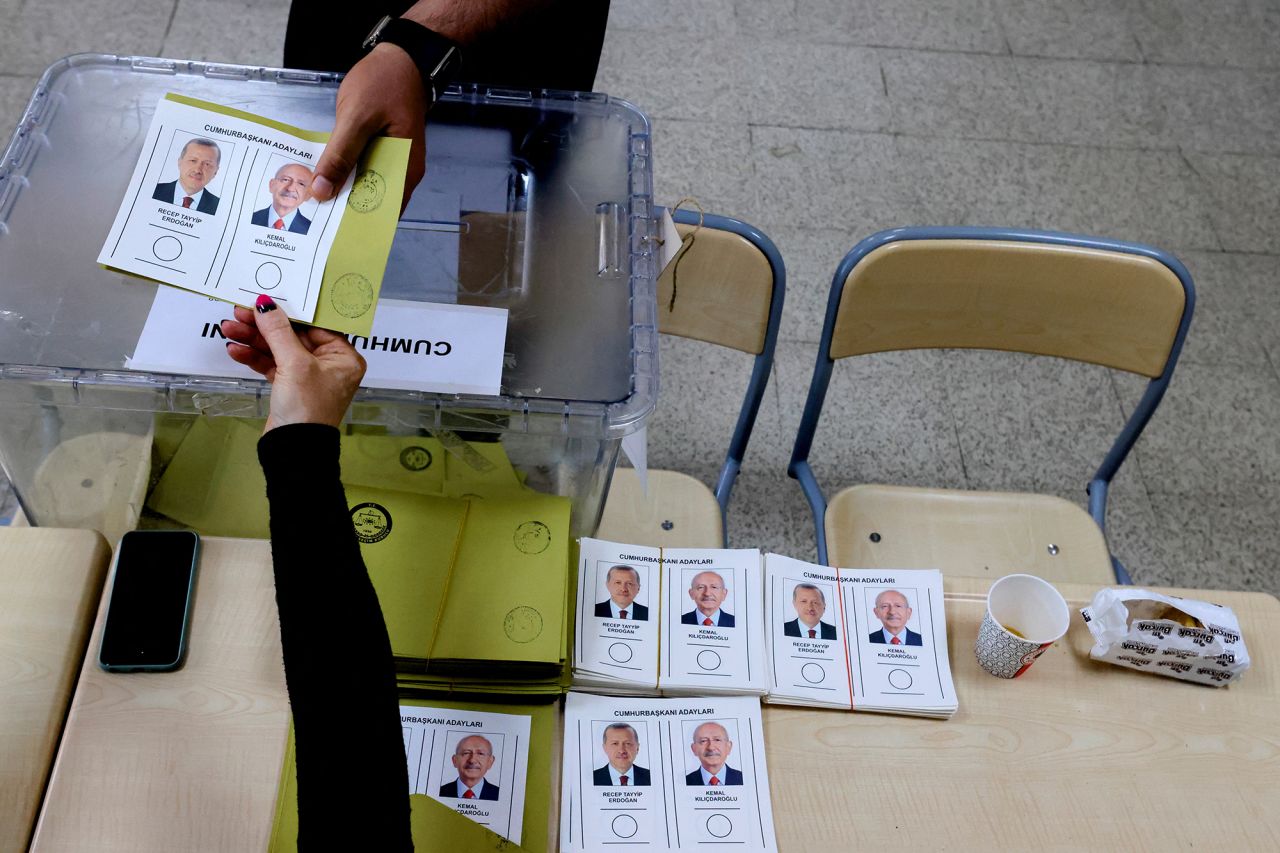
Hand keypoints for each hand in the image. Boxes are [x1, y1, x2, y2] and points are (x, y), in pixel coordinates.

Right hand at [221, 296, 366, 431]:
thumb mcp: (294, 364)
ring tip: (229, 329)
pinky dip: (254, 358)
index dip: (290, 312)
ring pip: (279, 350)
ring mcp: (309, 377)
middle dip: (264, 326)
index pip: (315, 325)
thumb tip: (266, 306)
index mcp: (344, 358)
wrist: (294, 449)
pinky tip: (236, 350)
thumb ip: (279, 332)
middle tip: (240, 313)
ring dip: (254, 340)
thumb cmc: (308, 410)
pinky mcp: (290, 387)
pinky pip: (272, 365)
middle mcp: (330, 365)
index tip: (267, 301)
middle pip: (293, 336)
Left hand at [310, 43, 426, 211]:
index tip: (327, 231)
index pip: (382, 210)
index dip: (356, 222)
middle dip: (343, 208)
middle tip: (310, 217)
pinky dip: (344, 171)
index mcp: (405, 169)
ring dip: (341, 189)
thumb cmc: (384, 84)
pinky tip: (323, 174)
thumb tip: (322, 192)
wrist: (401, 57)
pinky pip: (361, 168)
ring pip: (364, 184)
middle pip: (372, 200)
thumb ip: (340, 155)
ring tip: (311, 200)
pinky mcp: (381, 150)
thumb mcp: (357, 118)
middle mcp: (402, 171)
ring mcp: (392, 160)